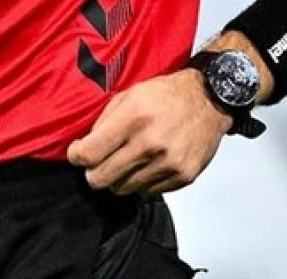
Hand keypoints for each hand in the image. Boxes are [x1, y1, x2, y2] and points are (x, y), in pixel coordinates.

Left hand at [67, 69, 231, 195]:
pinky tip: (145, 165)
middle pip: (102, 178)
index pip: (90, 153)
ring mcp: (169, 162)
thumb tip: (85, 148)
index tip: (78, 152)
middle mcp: (151, 142)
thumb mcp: (129, 95)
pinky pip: (147, 192)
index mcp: (133, 117)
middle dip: (93, 173)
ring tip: (125, 162)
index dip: (76, 156)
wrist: (210, 100)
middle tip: (97, 164)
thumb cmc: (166, 95)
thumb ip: (104, 122)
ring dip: (118, 178)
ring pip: (123, 189)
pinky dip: (140, 182)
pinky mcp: (183, 176)